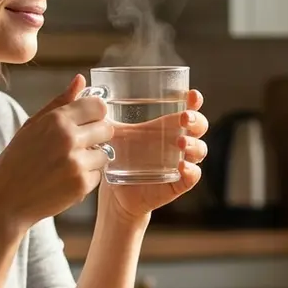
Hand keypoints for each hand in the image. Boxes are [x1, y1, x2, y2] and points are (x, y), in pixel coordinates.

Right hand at [0, 75, 112, 229]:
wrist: (7, 201)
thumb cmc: (16, 161)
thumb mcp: (32, 126)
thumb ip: (59, 102)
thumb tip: (81, 80)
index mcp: (56, 120)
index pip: (98, 106)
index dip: (95, 114)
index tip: (88, 121)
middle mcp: (69, 138)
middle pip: (107, 128)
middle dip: (96, 136)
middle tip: (77, 145)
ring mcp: (77, 162)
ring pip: (105, 153)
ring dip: (92, 159)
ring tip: (68, 164)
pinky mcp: (82, 184)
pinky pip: (98, 175)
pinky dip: (86, 178)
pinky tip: (65, 179)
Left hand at [102, 89, 208, 222]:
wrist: (116, 192)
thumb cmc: (120, 159)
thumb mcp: (114, 136)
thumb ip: (105, 117)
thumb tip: (87, 96)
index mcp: (167, 126)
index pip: (188, 109)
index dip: (194, 101)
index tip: (192, 94)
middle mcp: (178, 142)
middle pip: (200, 126)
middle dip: (196, 120)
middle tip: (184, 118)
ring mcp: (181, 162)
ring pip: (200, 150)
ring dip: (195, 144)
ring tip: (181, 141)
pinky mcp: (178, 183)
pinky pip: (193, 176)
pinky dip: (191, 170)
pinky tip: (182, 166)